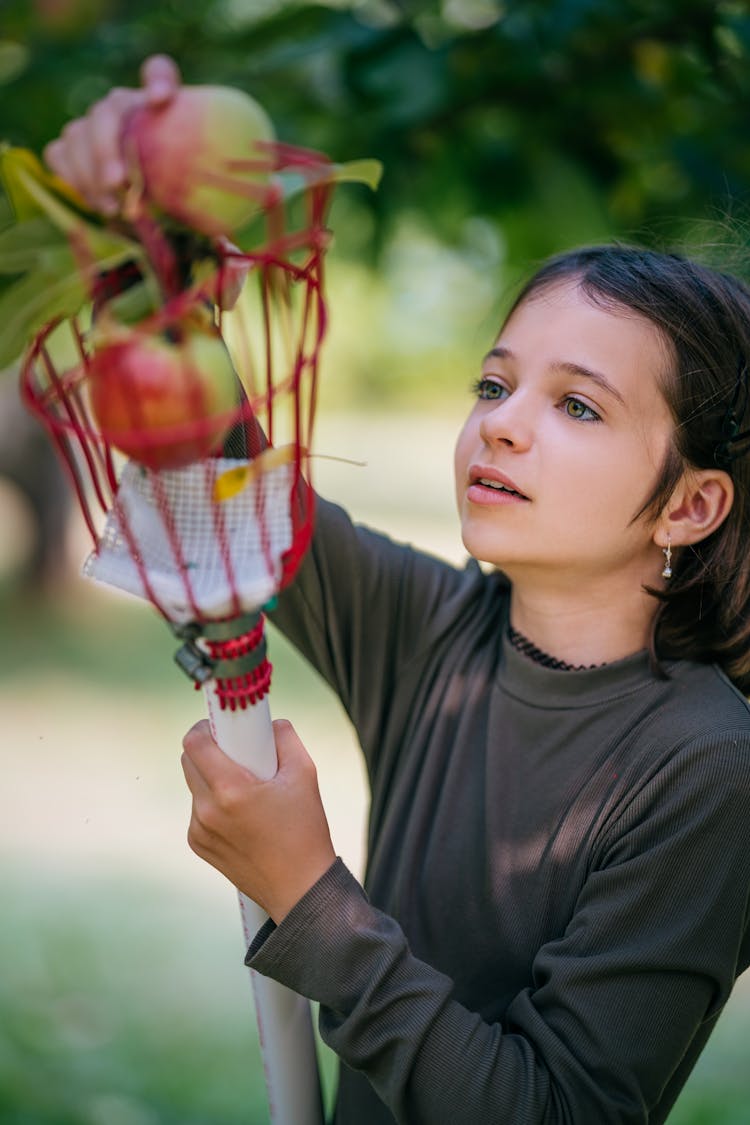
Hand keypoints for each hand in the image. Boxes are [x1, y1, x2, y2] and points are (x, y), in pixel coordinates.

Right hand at [43, 54, 180, 215]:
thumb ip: (195, 178)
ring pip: (77, 135)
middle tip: (118, 181)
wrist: (144, 212)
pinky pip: (57, 154)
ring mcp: (90, 126)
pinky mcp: (67, 149)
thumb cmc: (173, 196)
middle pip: (105, 113)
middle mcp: (118, 107)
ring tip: (111, 207)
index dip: (158, 79)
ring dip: (89, 173)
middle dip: (107, 149)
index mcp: (155, 104)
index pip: (159, 72)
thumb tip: (218, 204)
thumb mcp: (190, 188)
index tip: (160, 98)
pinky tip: (94, 204)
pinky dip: (72, 179)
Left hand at [181, 718, 335, 923]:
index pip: (194, 742)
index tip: (221, 726)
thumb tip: (272, 724)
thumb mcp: (305, 774)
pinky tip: (243, 816)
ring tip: (247, 790)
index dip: (204, 727)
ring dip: (213, 778)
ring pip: (195, 785)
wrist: (300, 888)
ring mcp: (199, 831)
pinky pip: (199, 810)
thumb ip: (286, 739)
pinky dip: (215, 803)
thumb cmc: (305, 830)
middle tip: (238, 752)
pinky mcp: (199, 845)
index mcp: (229, 790)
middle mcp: (206, 811)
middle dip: (210, 749)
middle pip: (189, 760)